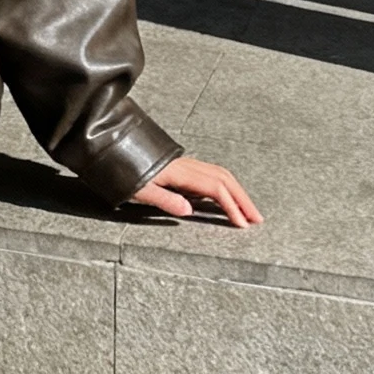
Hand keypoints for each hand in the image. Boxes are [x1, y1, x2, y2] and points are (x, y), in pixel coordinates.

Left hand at [128, 155, 261, 227]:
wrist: (115, 150)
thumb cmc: (125, 173)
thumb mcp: (140, 190)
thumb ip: (164, 199)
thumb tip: (188, 210)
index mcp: (181, 172)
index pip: (216, 189)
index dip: (231, 206)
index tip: (242, 223)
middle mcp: (189, 166)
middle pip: (225, 180)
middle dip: (243, 200)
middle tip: (257, 219)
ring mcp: (188, 165)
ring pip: (221, 175)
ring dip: (238, 193)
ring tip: (249, 212)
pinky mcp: (185, 168)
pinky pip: (213, 175)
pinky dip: (227, 187)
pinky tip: (229, 200)